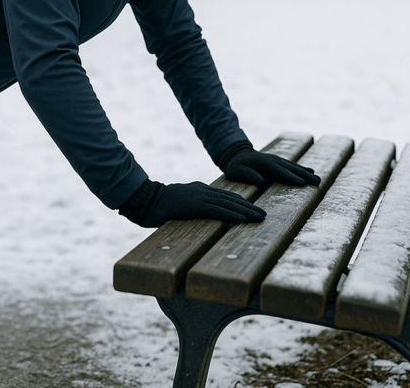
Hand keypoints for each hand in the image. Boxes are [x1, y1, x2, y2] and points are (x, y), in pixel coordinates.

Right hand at [119, 179, 265, 227]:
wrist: (145, 200)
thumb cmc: (157, 206)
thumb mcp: (178, 206)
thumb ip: (189, 208)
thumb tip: (196, 217)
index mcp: (199, 190)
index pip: (224, 196)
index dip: (240, 203)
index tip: (252, 209)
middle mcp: (203, 191)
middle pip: (231, 198)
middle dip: (249, 206)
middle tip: (264, 214)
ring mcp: (200, 196)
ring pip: (230, 203)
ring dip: (247, 211)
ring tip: (260, 217)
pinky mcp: (197, 204)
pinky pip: (220, 210)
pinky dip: (234, 214)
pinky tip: (244, 219)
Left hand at [218, 142, 319, 187]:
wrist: (236, 154)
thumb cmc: (235, 166)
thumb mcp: (236, 171)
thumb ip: (248, 175)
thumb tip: (262, 181)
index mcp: (263, 163)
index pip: (279, 171)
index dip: (291, 177)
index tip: (303, 183)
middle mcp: (273, 160)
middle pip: (291, 168)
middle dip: (304, 175)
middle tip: (317, 182)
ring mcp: (277, 159)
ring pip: (293, 166)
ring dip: (306, 172)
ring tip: (318, 179)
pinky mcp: (279, 162)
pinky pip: (292, 165)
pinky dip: (302, 168)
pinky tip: (311, 171)